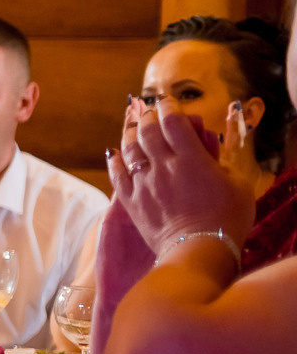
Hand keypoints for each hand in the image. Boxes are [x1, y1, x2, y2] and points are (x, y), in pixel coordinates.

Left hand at [120, 101, 254, 249]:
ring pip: (129, 149)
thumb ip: (219, 159)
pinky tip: (115, 154)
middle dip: (149, 116)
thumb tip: (203, 140)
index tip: (169, 103)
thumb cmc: (227, 218)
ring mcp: (144, 184)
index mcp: (192, 159)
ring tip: (134, 126)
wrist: (199, 250)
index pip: (173, 122)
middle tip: (150, 111)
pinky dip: (115, 161)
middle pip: (148, 130)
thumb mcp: (238, 183)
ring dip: (131, 134)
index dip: (169, 107)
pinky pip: (116, 175)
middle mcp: (164, 167)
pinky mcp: (132, 202)